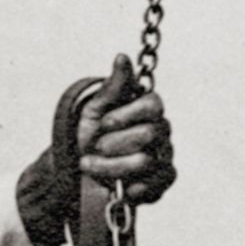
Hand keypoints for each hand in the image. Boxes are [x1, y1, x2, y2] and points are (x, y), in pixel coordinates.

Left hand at [75, 67, 175, 211]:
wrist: (80, 168)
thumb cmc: (91, 133)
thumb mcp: (95, 108)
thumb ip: (113, 86)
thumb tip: (121, 57)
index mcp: (149, 110)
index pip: (153, 105)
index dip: (125, 116)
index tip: (103, 123)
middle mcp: (162, 132)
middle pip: (149, 135)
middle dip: (113, 143)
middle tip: (95, 146)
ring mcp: (164, 158)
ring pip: (145, 162)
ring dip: (110, 167)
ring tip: (90, 166)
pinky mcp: (162, 183)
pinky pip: (154, 186)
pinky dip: (130, 188)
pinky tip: (117, 185)